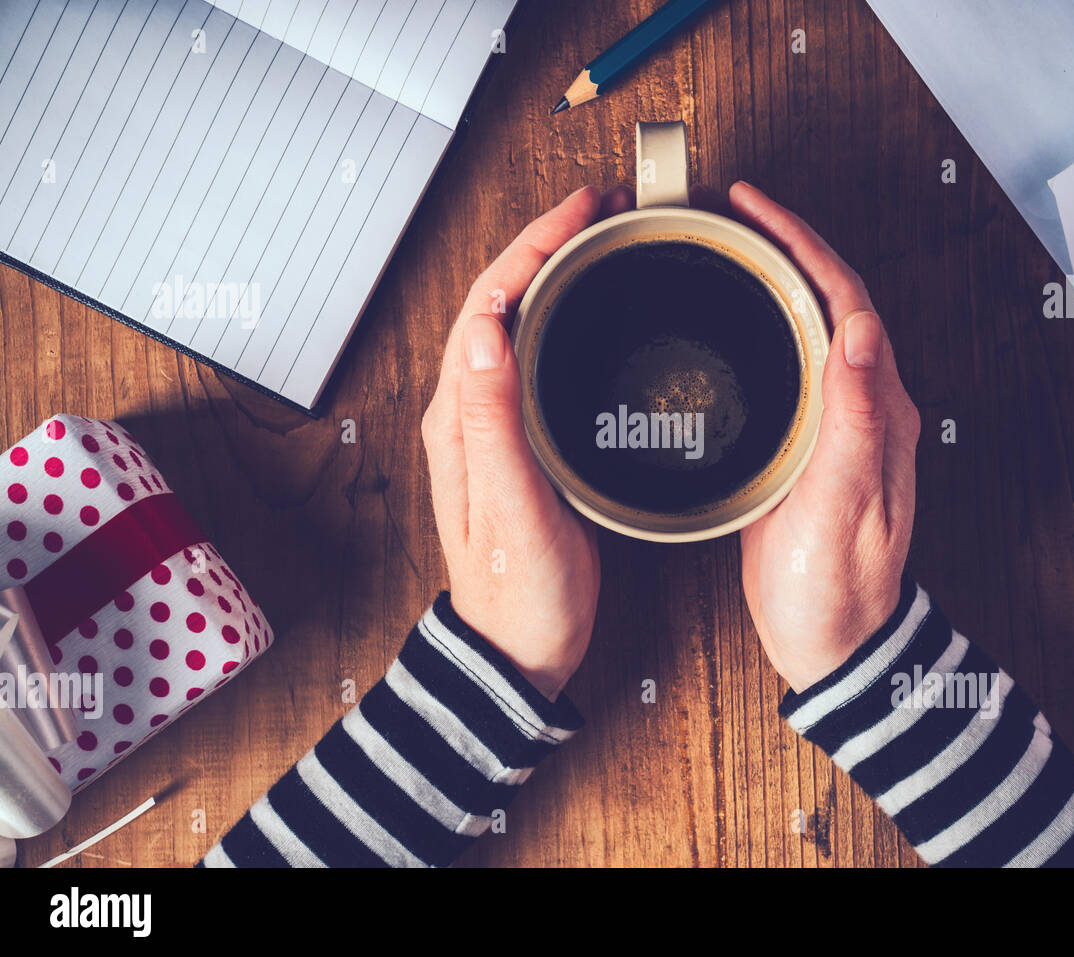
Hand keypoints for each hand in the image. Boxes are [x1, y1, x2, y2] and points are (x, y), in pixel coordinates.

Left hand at [422, 186, 633, 699]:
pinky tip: (590, 314)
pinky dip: (562, 319)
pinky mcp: (521, 444)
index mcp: (459, 419)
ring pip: (517, 325)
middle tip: (600, 210)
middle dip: (544, 244)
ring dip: (552, 274)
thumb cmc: (518, 591)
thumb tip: (488, 330)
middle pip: (499, 303)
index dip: (531, 245)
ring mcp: (493, 427)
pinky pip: (535, 360)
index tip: (580, 211)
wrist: (519, 649)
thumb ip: (495, 421)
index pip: (487, 304)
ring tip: (599, 242)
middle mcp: (468, 414)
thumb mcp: (510, 505)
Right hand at [725, 182, 921, 692]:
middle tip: (732, 212)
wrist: (836, 643)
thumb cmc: (839, 589)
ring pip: (809, 327)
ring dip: (774, 278)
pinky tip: (731, 322)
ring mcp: (837, 426)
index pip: (847, 301)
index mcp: (880, 412)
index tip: (756, 209)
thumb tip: (864, 329)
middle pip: (830, 301)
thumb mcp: (845, 506)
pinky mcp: (808, 447)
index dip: (803, 245)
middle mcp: (866, 409)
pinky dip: (760, 326)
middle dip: (786, 244)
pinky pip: (791, 364)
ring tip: (726, 246)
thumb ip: (857, 420)